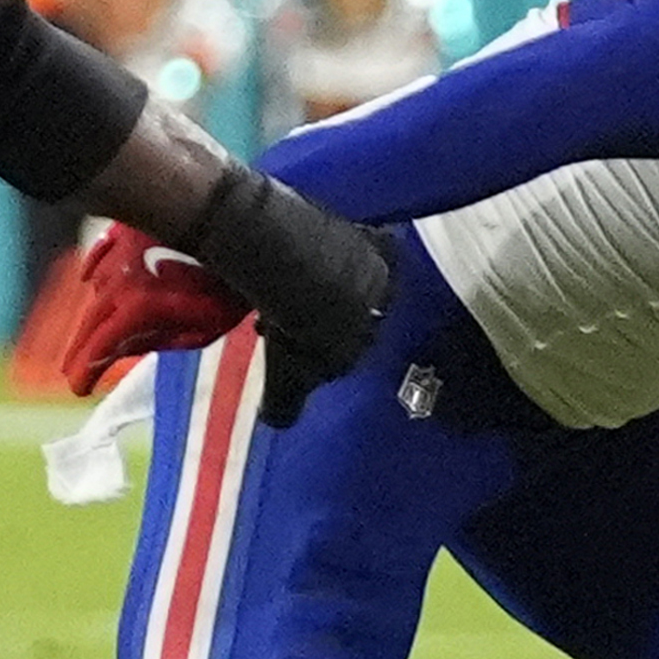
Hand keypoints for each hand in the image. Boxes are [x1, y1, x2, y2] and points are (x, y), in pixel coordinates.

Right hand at [61, 221, 248, 396]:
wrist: (238, 226)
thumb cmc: (229, 283)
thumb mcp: (204, 329)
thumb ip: (161, 342)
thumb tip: (129, 348)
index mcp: (139, 308)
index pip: (100, 347)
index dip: (85, 371)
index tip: (78, 388)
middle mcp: (120, 281)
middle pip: (90, 321)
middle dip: (78, 349)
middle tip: (70, 368)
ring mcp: (119, 252)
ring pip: (98, 289)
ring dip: (95, 312)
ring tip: (91, 332)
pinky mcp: (126, 230)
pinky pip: (100, 252)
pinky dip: (93, 269)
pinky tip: (88, 280)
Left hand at [179, 164, 395, 424]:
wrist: (297, 268)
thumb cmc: (293, 330)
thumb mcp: (285, 380)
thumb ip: (285, 407)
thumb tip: (276, 424)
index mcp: (364, 346)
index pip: (344, 353)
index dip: (312, 350)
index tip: (284, 341)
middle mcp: (382, 311)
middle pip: (351, 315)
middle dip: (319, 317)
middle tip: (281, 312)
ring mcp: (378, 271)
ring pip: (354, 281)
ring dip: (327, 282)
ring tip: (287, 280)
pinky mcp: (369, 235)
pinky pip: (358, 243)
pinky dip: (340, 245)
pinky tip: (314, 243)